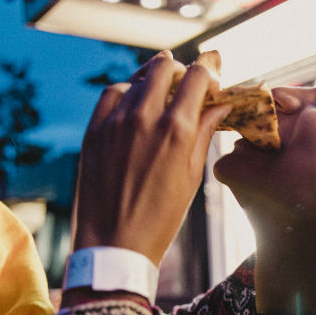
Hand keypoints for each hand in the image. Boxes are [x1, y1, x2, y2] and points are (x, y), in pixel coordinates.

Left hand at [71, 50, 231, 264]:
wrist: (115, 247)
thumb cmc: (161, 219)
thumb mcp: (192, 176)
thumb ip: (204, 133)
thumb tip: (221, 105)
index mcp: (177, 130)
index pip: (198, 76)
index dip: (211, 68)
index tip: (215, 70)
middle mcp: (145, 118)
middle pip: (166, 67)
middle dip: (183, 71)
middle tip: (189, 85)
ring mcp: (115, 122)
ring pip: (139, 78)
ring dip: (155, 80)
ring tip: (164, 95)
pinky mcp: (94, 131)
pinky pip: (112, 93)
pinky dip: (127, 91)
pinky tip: (135, 104)